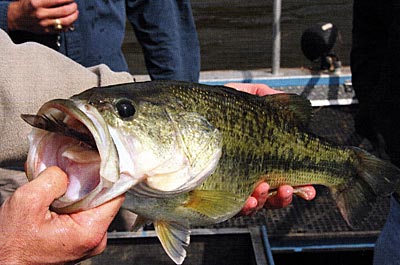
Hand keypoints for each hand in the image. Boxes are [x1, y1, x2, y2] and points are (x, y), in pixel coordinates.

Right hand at [0, 166, 123, 264]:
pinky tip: (59, 199)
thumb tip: (67, 171)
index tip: (95, 161)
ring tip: (61, 188)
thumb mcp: (28, 202)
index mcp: (91, 232)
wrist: (3, 263)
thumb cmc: (12, 243)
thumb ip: (53, 179)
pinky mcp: (81, 238)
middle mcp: (96, 238)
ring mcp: (89, 239)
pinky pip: (85, 213)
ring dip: (79, 192)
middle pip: (106, 199)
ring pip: (94, 204)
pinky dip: (74, 202)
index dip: (107, 174)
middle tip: (70, 173)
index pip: (116, 195)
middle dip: (89, 183)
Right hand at [7, 0, 78, 32]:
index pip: (58, 0)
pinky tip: (71, 21)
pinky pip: (62, 29)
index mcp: (37, 3)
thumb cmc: (26, 5)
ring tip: (75, 12)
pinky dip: (69, 25)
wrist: (16, 18)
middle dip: (73, 7)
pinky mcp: (46, 31)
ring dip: (74, 16)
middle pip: (64, 11)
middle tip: (75, 5)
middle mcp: (41, 14)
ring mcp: (44, 24)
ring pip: (65, 21)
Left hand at [224, 83, 316, 214]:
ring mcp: (235, 183)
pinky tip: (250, 198)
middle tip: (288, 189)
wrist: (188, 113)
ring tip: (265, 188)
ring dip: (266, 200)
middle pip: (274, 195)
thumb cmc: (216, 107)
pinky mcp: (217, 189)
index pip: (286, 176)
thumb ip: (265, 95)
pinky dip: (245, 205)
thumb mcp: (244, 96)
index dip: (301, 187)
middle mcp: (251, 173)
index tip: (311, 190)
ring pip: (257, 203)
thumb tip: (284, 97)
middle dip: (285, 197)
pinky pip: (233, 205)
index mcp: (263, 157)